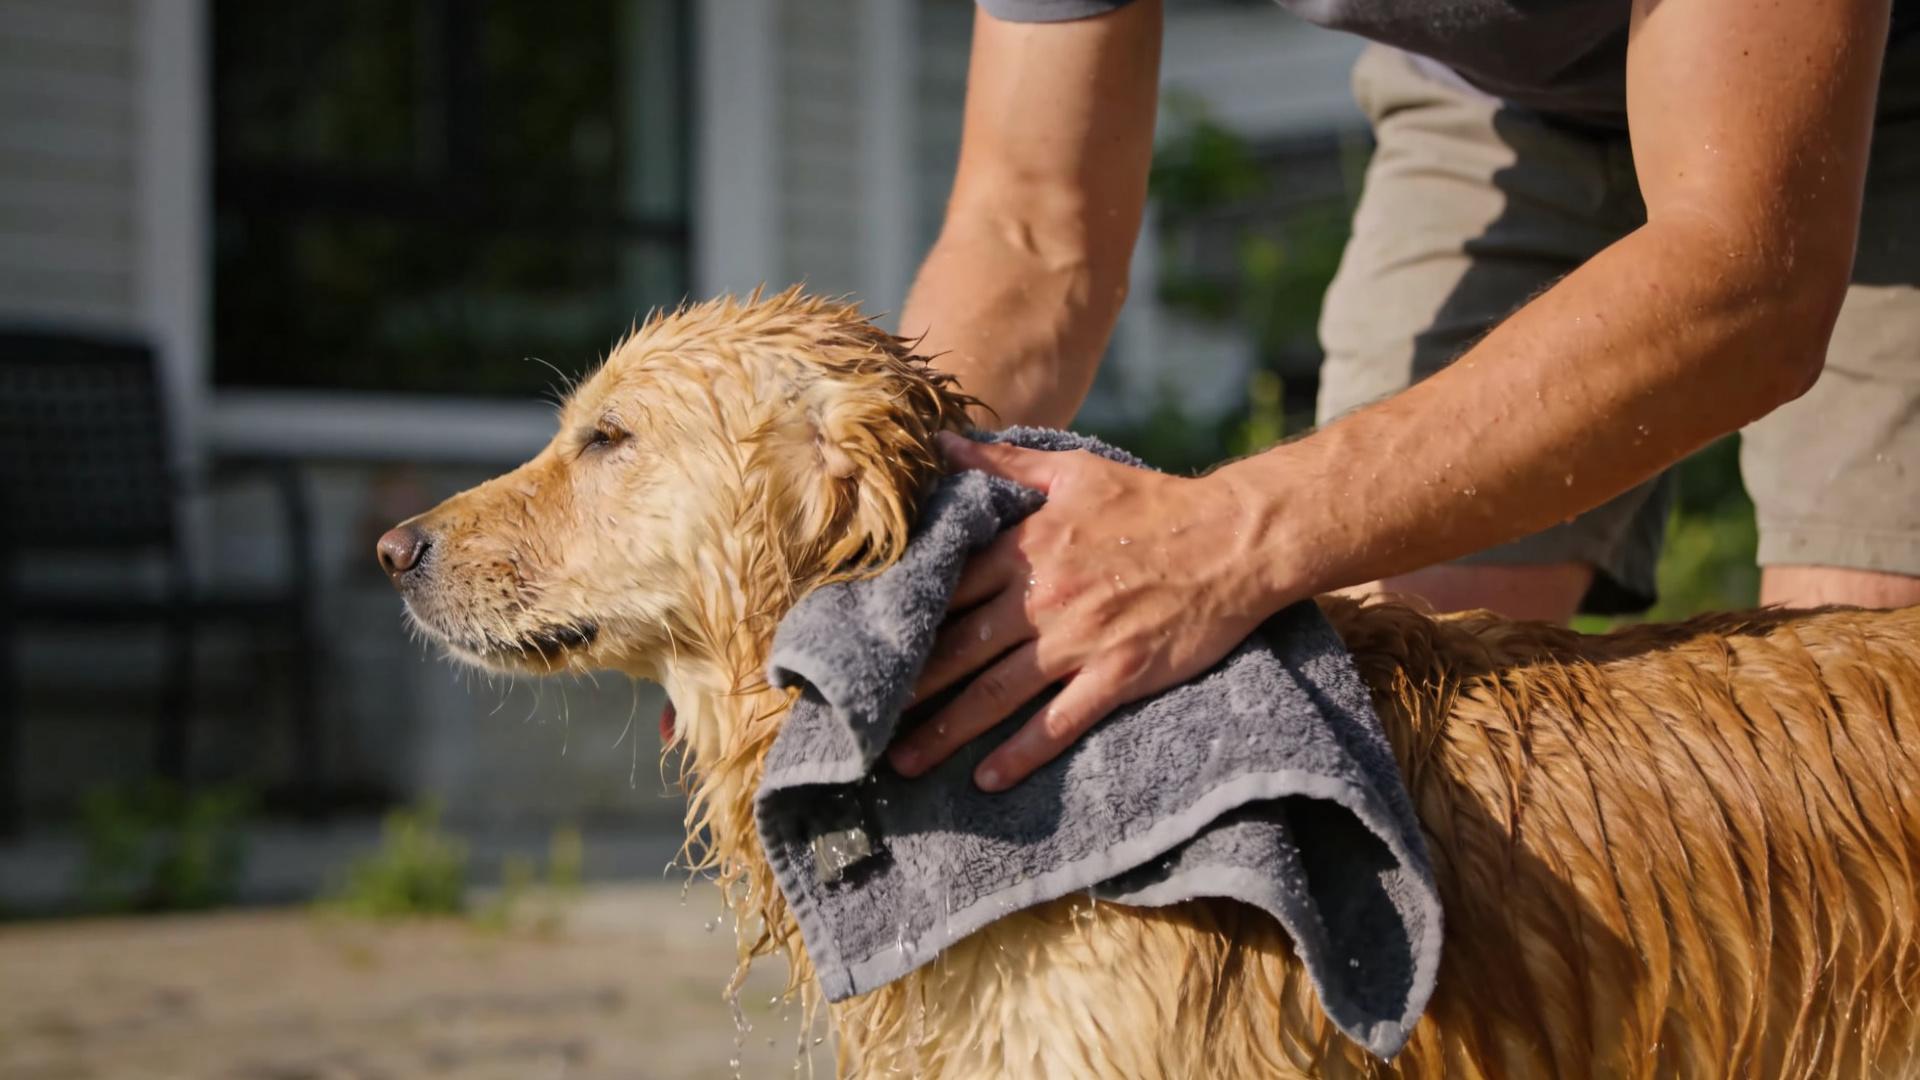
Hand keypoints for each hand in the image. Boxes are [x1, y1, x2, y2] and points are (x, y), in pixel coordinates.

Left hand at [886, 433, 1283, 790]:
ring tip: (905, 760)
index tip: (863, 648)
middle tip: (862, 720)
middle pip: (958, 649)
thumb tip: (940, 441)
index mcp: (1026, 548)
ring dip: (947, 730)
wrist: (1233, 539)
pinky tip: (988, 778)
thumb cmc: (1153, 503)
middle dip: (908, 688)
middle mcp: (1043, 598)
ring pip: (997, 693)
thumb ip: (1001, 461)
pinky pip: (1060, 722)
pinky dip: (1022, 752)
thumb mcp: (1073, 471)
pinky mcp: (1119, 675)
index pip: (945, 589)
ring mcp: (1080, 640)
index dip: (901, 621)